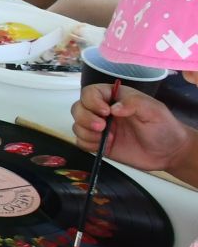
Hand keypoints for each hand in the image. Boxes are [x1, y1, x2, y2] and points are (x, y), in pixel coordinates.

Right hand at [72, 83, 194, 172]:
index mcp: (115, 98)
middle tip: (102, 127)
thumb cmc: (163, 128)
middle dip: (85, 117)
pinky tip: (104, 146)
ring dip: (86, 132)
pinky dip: (87, 143)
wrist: (168, 153)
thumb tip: (113, 108)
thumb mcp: (153, 110)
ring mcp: (100, 128)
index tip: (105, 112)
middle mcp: (103, 111)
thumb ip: (134, 103)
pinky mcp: (98, 144)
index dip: (92, 101)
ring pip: (77, 125)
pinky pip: (80, 141)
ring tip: (108, 138)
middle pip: (78, 108)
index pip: (91, 92)